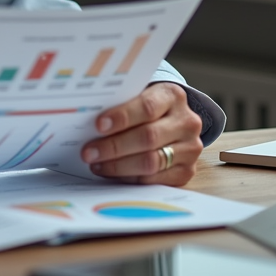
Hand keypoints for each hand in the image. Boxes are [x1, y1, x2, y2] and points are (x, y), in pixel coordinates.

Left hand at [80, 82, 202, 185]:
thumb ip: (120, 104)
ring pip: (151, 161)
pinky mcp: (187, 171)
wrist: (173, 121)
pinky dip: (129, 178)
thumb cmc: (145, 107)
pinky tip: (112, 174)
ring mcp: (190, 148)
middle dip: (114, 146)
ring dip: (118, 165)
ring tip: (96, 165)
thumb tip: (85, 121)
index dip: (122, 117)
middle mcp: (186, 122)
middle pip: (148, 137)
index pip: (147, 107)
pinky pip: (154, 179)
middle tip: (88, 152)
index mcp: (172, 96)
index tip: (98, 125)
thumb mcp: (138, 96)